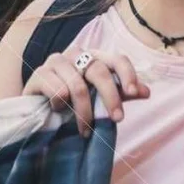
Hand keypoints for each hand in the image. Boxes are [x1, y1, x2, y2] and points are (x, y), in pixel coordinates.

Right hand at [22, 50, 149, 136]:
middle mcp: (76, 53)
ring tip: (85, 130)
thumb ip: (121, 93)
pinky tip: (58, 112)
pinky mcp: (38, 73)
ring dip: (84, 112)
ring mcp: (56, 61)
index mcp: (94, 57)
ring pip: (78, 86)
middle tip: (117, 120)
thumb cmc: (72, 102)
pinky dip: (61, 106)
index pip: (116, 58)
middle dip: (110, 98)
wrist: (37, 110)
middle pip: (99, 71)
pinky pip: (57, 91)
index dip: (127, 74)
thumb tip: (146, 92)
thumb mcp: (99, 99)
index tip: (133, 94)